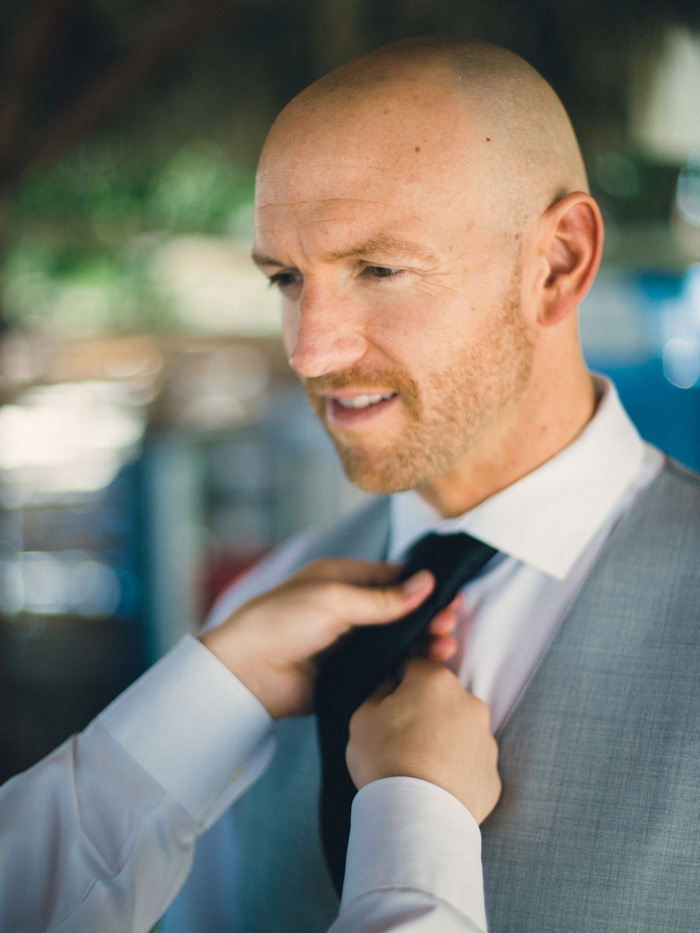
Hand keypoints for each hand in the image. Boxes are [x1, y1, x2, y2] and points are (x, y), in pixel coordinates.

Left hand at [200, 559, 459, 718]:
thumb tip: (427, 583)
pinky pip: (385, 668)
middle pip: (401, 612)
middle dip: (429, 618)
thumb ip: (382, 598)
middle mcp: (349, 609)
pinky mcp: (349, 673)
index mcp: (343, 580)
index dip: (423, 588)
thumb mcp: (334, 600)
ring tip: (444, 649)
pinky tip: (427, 669)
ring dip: (422, 644)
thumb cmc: (281, 621)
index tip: (451, 598)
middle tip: (450, 627)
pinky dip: (407, 668)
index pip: (393, 579)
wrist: (247, 671)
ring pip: (397, 641)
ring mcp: (350, 643)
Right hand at [346, 657, 501, 822]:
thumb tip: (392, 682)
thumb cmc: (384, 761)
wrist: (415, 820)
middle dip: (423, 712)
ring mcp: (486, 740)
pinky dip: (455, 771)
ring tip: (417, 768)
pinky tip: (434, 787)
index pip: (414, 666)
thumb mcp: (362, 716)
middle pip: (440, 699)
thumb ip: (380, 690)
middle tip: (400, 740)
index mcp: (436, 681)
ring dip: (442, 741)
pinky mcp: (492, 775)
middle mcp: (469, 703)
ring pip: (459, 731)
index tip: (386, 708)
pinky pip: (470, 765)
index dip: (396, 684)